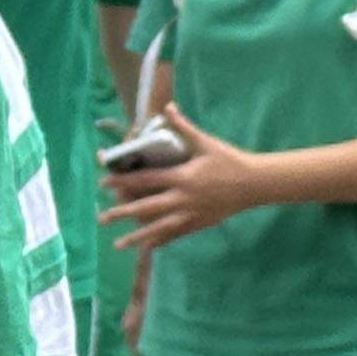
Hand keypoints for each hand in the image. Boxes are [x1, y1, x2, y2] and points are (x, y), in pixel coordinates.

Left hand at [100, 107, 261, 251]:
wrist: (254, 184)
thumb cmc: (229, 160)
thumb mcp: (206, 142)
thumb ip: (183, 127)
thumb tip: (168, 107)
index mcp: (182, 177)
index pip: (146, 180)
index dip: (123, 182)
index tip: (104, 183)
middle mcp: (183, 199)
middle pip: (146, 208)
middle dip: (122, 213)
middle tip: (102, 217)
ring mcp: (191, 214)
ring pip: (158, 228)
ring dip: (137, 237)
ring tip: (117, 244)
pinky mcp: (199, 223)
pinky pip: (176, 235)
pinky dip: (160, 241)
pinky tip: (147, 248)